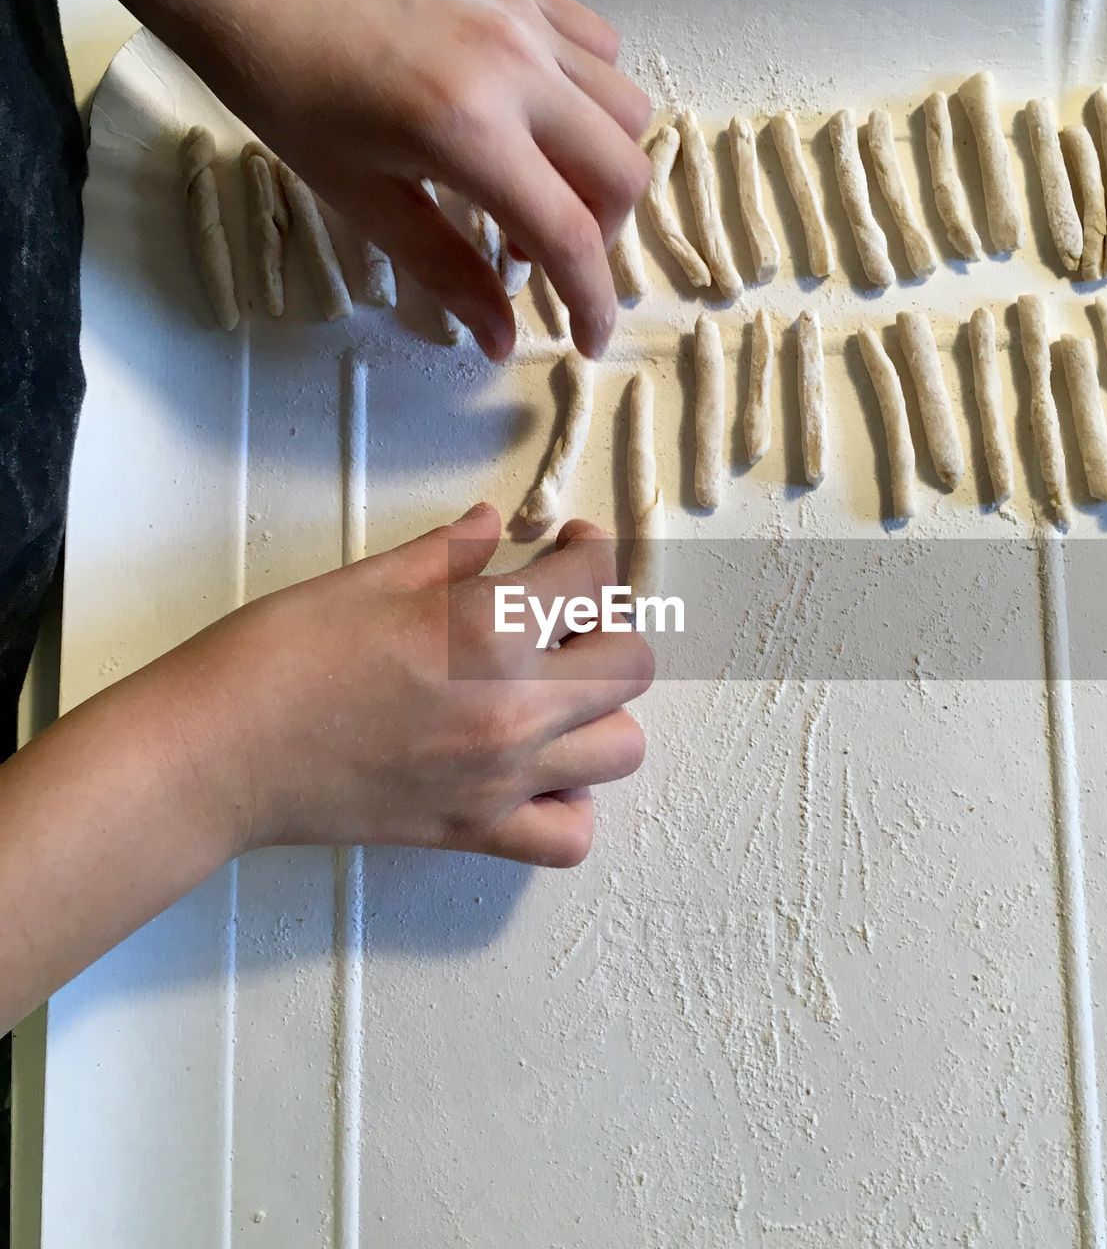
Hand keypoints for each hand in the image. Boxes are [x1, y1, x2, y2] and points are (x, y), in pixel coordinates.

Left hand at [101, 0, 652, 357]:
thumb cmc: (288, 84)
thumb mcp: (363, 199)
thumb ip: (446, 271)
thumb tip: (499, 337)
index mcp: (468, 130)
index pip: (570, 238)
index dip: (591, 303)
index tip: (589, 339)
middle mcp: (514, 69)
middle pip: (622, 175)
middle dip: (599, 237)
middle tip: (543, 258)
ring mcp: (523, 20)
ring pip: (627, 111)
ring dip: (602, 168)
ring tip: (542, 187)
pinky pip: (600, 50)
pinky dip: (591, 100)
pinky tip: (541, 121)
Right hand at [167, 503, 652, 865]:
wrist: (219, 754)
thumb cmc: (279, 656)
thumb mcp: (370, 579)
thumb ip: (451, 552)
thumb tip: (493, 523)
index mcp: (489, 630)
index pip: (597, 580)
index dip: (592, 551)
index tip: (568, 547)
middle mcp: (514, 707)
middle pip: (634, 665)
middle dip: (609, 628)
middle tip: (559, 619)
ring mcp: (501, 778)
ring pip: (623, 749)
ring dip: (602, 713)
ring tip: (553, 693)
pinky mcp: (475, 830)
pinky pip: (570, 836)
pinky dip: (571, 803)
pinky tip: (537, 770)